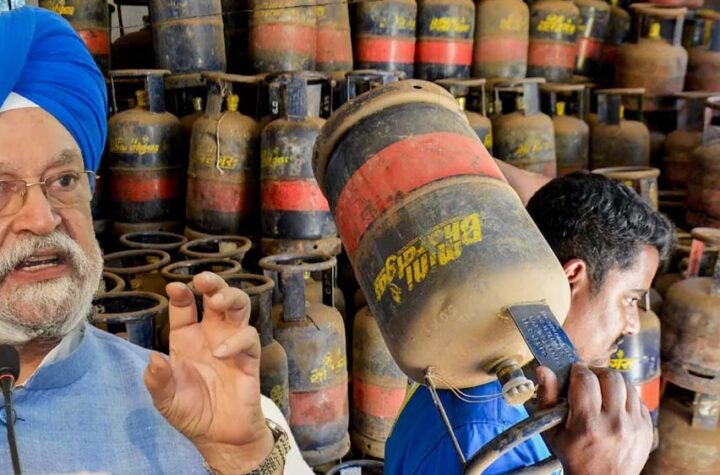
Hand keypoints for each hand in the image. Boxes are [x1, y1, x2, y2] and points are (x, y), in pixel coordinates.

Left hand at [143, 272, 274, 472]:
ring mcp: (232, 343)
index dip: (181, 295)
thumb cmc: (191, 412)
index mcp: (187, 339)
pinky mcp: (249, 357)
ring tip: (217, 299)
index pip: (184, 308)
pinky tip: (220, 353)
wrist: (219, 436)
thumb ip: (157, 380)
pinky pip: (249, 337)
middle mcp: (211, 335)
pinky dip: (236, 340)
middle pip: (216, 297)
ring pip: (239, 307)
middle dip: (212, 283)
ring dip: (230, 296)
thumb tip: (153, 358)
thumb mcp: (165, 400)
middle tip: (203, 280)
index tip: (175, 287)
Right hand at [536, 364, 652, 474]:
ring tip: (602, 391)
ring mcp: (635, 426)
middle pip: (610, 377)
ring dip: (612, 383)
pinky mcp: (647, 428)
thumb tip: (544, 370)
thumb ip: (547, 398)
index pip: (586, 380)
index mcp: (588, 424)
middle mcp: (615, 423)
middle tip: (588, 380)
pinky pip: (638, 399)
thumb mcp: (553, 431)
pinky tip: (615, 405)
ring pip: (627, 385)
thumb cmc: (574, 457)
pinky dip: (625, 396)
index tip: (574, 373)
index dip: (578, 371)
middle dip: (596, 373)